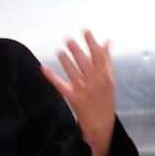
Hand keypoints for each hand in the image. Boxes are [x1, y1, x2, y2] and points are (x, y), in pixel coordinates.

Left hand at [41, 30, 115, 155]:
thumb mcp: (110, 80)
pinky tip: (44, 68)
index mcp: (106, 77)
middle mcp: (96, 82)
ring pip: (74, 72)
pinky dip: (51, 76)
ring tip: (60, 50)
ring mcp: (84, 90)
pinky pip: (61, 85)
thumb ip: (107, 61)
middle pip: (85, 63)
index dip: (92, 43)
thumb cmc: (105, 100)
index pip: (99, 56)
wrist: (101, 124)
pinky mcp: (73, 98)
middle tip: (68, 39)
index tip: (85, 32)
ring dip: (66, 60)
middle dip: (77, 50)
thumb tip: (107, 41)